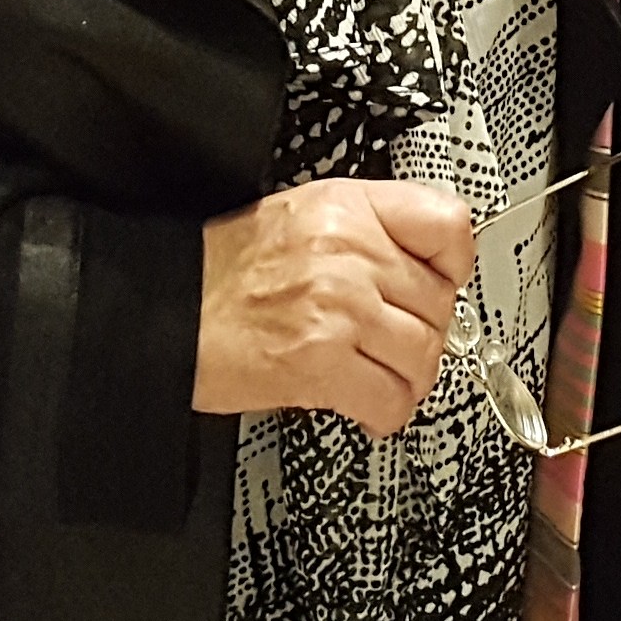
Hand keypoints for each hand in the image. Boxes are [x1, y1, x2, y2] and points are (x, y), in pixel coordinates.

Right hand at [196, 179, 470, 436]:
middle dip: (422, 332)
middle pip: (440, 302)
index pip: (447, 224)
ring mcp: (339, 307)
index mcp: (345, 207)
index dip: (455, 264)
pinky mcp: (321, 363)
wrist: (165, 312)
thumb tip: (423, 266)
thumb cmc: (221, 273)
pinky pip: (392, 398)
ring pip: (425, 354)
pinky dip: (386, 412)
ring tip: (379, 375)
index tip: (444, 282)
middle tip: (393, 342)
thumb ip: (366, 231)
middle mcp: (348, 251)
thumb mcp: (298, 217)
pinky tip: (366, 404)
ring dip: (408, 377)